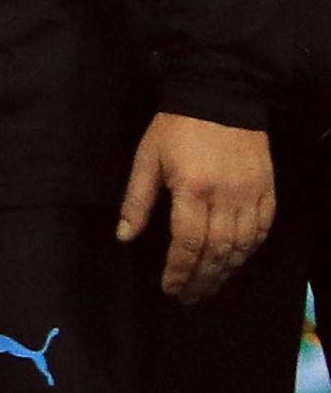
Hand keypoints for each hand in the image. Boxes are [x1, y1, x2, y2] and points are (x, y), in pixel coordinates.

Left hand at [123, 109, 275, 302]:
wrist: (220, 95)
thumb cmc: (176, 127)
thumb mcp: (147, 158)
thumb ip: (137, 200)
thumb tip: (124, 236)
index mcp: (192, 191)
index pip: (187, 244)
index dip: (179, 271)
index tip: (170, 288)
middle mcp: (226, 199)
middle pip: (217, 252)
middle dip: (202, 279)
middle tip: (190, 297)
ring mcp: (251, 196)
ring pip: (242, 247)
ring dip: (226, 271)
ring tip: (210, 285)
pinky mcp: (268, 191)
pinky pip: (262, 231)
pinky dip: (250, 251)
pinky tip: (237, 261)